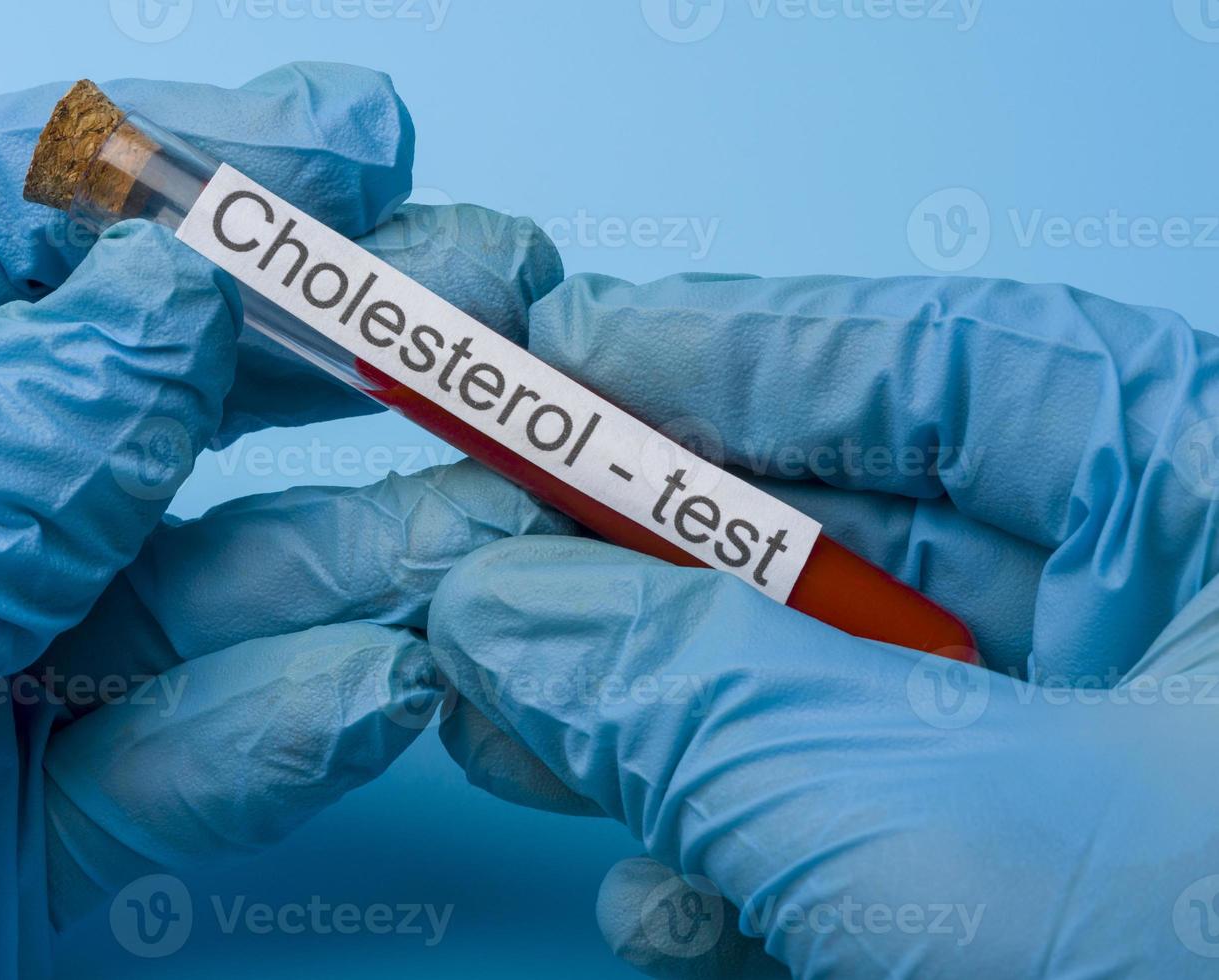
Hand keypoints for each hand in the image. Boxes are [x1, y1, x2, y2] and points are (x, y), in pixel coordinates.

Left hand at [0, 63, 562, 976]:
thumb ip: (9, 458)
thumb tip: (174, 294)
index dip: (180, 158)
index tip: (348, 145)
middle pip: (148, 374)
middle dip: (325, 341)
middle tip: (481, 307)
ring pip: (204, 575)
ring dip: (361, 552)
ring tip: (492, 520)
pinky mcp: (33, 810)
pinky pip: (182, 751)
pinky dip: (286, 727)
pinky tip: (385, 685)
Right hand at [427, 272, 1218, 975]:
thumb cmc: (1213, 967)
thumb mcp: (946, 830)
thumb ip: (703, 697)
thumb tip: (500, 603)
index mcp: (1216, 507)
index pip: (942, 363)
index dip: (723, 349)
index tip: (549, 365)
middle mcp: (1177, 618)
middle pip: (867, 532)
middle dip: (653, 564)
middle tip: (485, 559)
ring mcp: (1119, 774)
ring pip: (845, 695)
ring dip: (664, 724)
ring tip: (506, 723)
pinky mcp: (1057, 902)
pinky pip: (880, 839)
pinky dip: (750, 868)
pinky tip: (653, 909)